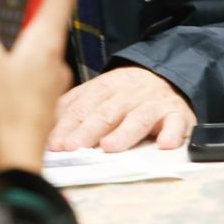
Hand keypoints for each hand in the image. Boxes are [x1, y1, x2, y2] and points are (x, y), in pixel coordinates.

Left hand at [48, 67, 195, 152]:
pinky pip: (176, 123)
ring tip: (110, 147)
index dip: (68, 124)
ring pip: (138, 118)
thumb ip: (74, 107)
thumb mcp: (99, 93)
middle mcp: (129, 93)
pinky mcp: (177, 114)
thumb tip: (46, 125)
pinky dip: (172, 133)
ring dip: (124, 133)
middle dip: (87, 130)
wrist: (168, 77)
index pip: (83, 105)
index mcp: (106, 87)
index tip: (54, 143)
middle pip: (107, 112)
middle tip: (73, 146)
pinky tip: (164, 144)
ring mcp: (154, 103)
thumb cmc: (127, 94)